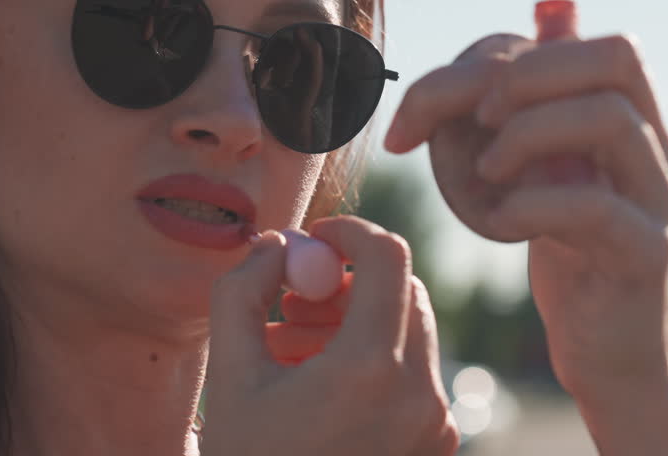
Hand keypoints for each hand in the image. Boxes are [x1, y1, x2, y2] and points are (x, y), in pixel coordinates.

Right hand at [204, 217, 458, 455]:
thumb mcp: (229, 375)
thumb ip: (244, 291)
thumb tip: (275, 244)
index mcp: (369, 369)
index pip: (388, 257)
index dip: (351, 232)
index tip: (314, 238)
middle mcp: (419, 393)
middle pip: (404, 292)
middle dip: (350, 283)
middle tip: (296, 303)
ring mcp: (436, 424)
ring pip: (411, 332)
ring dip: (360, 323)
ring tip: (296, 354)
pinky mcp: (439, 445)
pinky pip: (416, 375)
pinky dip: (376, 362)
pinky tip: (322, 394)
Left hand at [385, 34, 667, 396]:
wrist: (598, 340)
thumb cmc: (552, 241)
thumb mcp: (525, 166)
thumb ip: (502, 115)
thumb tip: (452, 76)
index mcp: (628, 113)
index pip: (590, 42)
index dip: (514, 55)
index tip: (455, 105)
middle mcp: (654, 144)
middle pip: (617, 57)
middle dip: (529, 76)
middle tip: (479, 121)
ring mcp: (656, 196)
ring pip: (612, 120)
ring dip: (528, 134)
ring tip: (485, 173)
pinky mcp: (644, 253)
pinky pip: (597, 208)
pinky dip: (531, 206)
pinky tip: (498, 222)